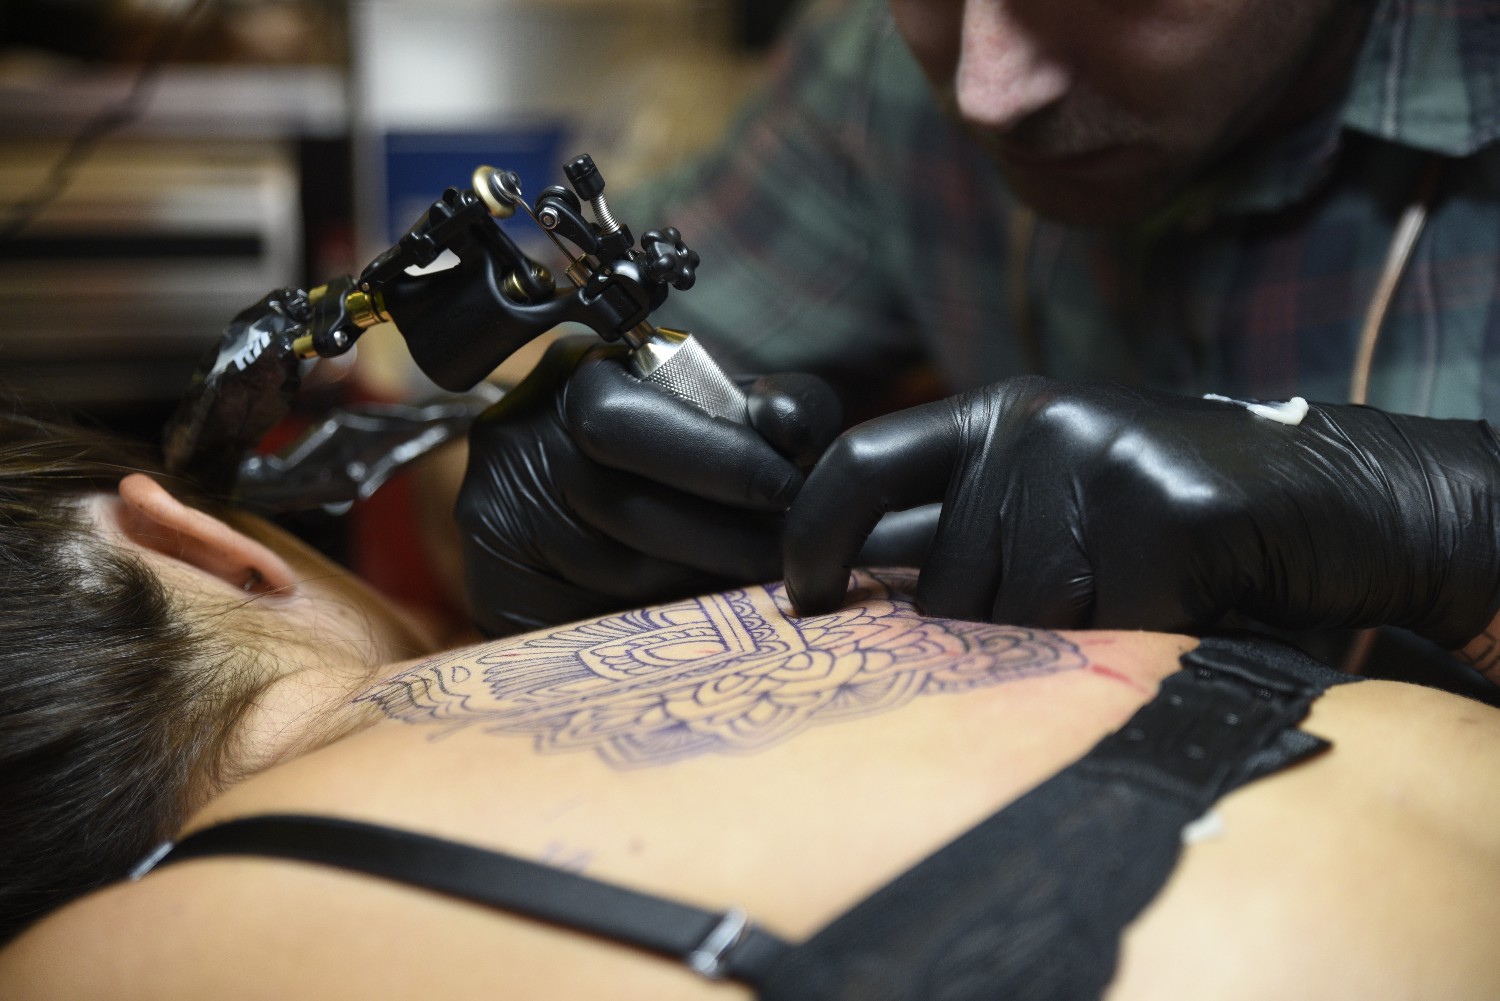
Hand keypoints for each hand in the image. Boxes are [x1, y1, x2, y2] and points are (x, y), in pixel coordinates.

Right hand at [458, 335, 840, 635]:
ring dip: (699, 583)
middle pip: (624, 507)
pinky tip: (688, 608)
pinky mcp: (496, 590)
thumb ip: (771, 408)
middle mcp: (516, 440)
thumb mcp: (722, 409)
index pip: (627, 422)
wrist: (566, 497)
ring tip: (748, 581)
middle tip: (785, 555)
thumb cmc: (665, 448)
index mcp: (574, 375)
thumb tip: (794, 435)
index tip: (787, 491)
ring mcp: (494, 517)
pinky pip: (590, 621)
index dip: (717, 461)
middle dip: (722, 535)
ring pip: (617, 575)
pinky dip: (654, 622)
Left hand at [784, 376, 1499, 646]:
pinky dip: (1129, 638)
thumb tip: (846, 579)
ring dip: (1066, 636)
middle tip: (1082, 594)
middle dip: (994, 625)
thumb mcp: (1050, 490)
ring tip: (1132, 589)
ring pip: (1011, 618)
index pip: (858, 462)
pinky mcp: (1156, 512)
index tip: (803, 597)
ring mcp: (1094, 458)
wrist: (1325, 500)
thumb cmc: (1167, 514)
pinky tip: (1173, 597)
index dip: (811, 534)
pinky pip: (1092, 627)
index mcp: (994, 414)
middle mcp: (1031, 422)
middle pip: (941, 581)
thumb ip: (961, 517)